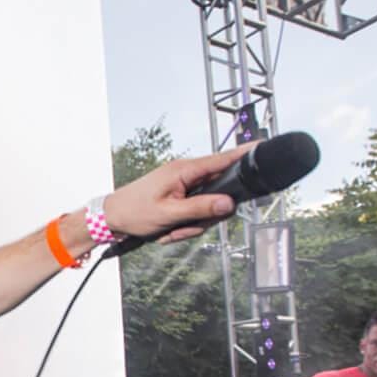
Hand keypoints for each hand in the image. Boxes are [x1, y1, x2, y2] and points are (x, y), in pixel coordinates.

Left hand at [102, 144, 256, 241]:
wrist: (111, 217)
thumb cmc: (133, 212)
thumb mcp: (169, 214)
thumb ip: (201, 209)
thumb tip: (228, 204)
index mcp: (184, 170)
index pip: (222, 159)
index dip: (245, 155)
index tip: (265, 147)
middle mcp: (186, 174)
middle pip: (218, 193)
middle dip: (204, 217)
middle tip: (183, 227)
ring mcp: (183, 185)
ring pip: (207, 207)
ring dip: (190, 224)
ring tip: (170, 230)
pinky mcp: (180, 196)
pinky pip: (195, 212)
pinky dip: (183, 225)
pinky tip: (168, 230)